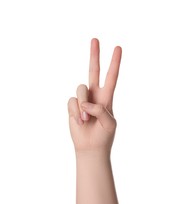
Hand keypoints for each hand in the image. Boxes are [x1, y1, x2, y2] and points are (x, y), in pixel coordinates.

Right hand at [67, 38, 121, 153]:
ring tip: (85, 119)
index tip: (118, 48)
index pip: (111, 77)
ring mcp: (83, 100)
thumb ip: (100, 110)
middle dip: (95, 56)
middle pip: (93, 71)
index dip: (115, 63)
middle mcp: (95, 95)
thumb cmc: (103, 136)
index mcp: (107, 97)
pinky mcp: (72, 106)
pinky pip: (71, 101)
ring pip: (80, 89)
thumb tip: (85, 103)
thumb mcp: (109, 123)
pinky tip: (79, 122)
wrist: (90, 148)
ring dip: (82, 105)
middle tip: (95, 39)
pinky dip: (74, 112)